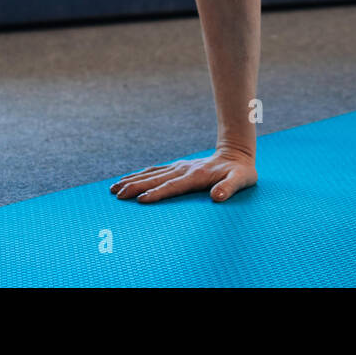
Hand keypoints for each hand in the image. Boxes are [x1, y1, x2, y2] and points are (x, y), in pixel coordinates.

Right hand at [109, 150, 256, 203]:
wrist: (237, 154)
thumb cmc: (240, 172)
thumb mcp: (241, 180)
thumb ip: (229, 188)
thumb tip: (217, 197)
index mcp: (197, 175)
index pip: (173, 186)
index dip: (157, 193)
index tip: (140, 200)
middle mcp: (184, 169)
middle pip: (155, 179)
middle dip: (135, 186)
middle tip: (117, 195)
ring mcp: (180, 167)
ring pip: (151, 174)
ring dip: (133, 180)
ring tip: (114, 187)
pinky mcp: (178, 167)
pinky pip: (155, 170)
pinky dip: (140, 174)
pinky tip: (129, 178)